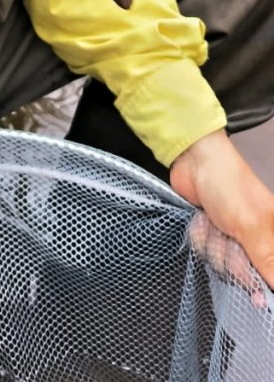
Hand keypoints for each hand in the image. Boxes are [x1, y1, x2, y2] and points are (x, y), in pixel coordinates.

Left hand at [170, 129, 273, 298]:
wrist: (193, 161)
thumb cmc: (229, 185)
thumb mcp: (254, 227)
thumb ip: (269, 261)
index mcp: (273, 236)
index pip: (270, 274)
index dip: (261, 287)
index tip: (256, 298)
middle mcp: (255, 240)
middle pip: (245, 275)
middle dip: (231, 258)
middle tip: (229, 237)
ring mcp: (231, 237)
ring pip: (222, 264)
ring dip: (213, 244)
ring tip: (214, 221)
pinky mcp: (210, 232)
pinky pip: (204, 251)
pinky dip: (200, 236)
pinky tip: (202, 218)